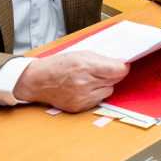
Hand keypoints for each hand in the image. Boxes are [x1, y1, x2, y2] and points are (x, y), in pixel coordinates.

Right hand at [13, 51, 128, 112]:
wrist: (38, 80)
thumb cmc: (59, 64)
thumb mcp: (81, 54)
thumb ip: (102, 59)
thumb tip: (120, 64)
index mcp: (85, 66)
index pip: (117, 71)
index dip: (122, 68)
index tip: (122, 66)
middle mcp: (84, 83)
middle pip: (114, 81)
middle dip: (112, 75)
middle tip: (102, 71)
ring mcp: (81, 97)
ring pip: (108, 91)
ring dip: (104, 85)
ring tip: (90, 79)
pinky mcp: (78, 107)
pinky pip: (98, 100)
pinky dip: (95, 94)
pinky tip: (84, 88)